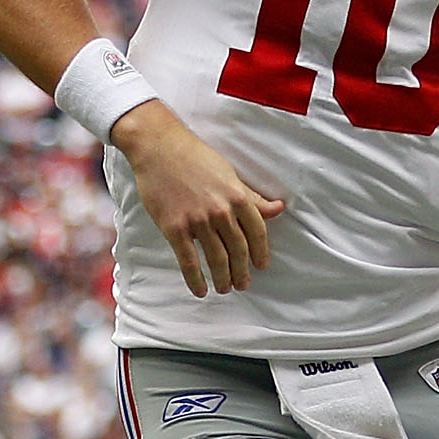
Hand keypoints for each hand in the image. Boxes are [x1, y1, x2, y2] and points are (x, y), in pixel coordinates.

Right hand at [114, 103, 287, 297]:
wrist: (159, 148)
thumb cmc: (196, 158)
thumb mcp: (230, 174)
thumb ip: (252, 197)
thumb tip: (278, 208)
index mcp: (238, 197)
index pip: (257, 232)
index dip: (261, 253)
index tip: (262, 266)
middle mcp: (221, 211)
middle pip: (238, 250)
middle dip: (242, 271)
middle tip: (243, 284)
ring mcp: (198, 221)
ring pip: (216, 259)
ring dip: (223, 278)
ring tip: (225, 288)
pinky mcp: (175, 227)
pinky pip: (189, 261)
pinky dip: (196, 279)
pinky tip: (200, 290)